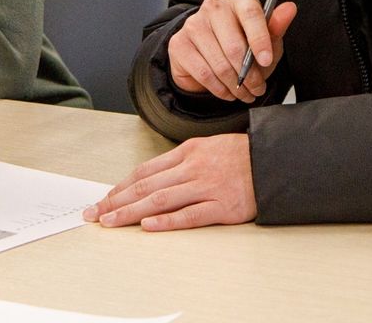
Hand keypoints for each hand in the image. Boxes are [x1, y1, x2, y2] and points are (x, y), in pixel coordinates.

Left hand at [81, 134, 256, 230]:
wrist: (275, 160)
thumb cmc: (243, 155)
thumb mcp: (209, 146)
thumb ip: (182, 160)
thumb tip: (153, 177)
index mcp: (188, 152)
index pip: (146, 171)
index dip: (122, 186)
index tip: (105, 198)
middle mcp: (193, 168)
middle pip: (146, 186)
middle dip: (117, 200)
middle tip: (96, 213)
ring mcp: (207, 187)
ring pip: (161, 200)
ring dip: (131, 211)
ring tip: (111, 221)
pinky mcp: (222, 206)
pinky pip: (189, 215)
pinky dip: (167, 221)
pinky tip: (148, 226)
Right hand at [166, 0, 296, 100]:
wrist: (209, 56)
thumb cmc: (242, 44)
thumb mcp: (265, 38)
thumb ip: (276, 26)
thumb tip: (290, 8)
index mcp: (239, 0)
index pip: (251, 14)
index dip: (260, 40)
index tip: (267, 61)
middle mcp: (214, 7)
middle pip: (234, 45)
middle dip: (250, 74)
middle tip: (258, 88)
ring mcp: (194, 24)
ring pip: (219, 64)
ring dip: (236, 85)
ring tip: (245, 92)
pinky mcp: (179, 44)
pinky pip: (204, 74)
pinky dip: (220, 89)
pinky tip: (228, 91)